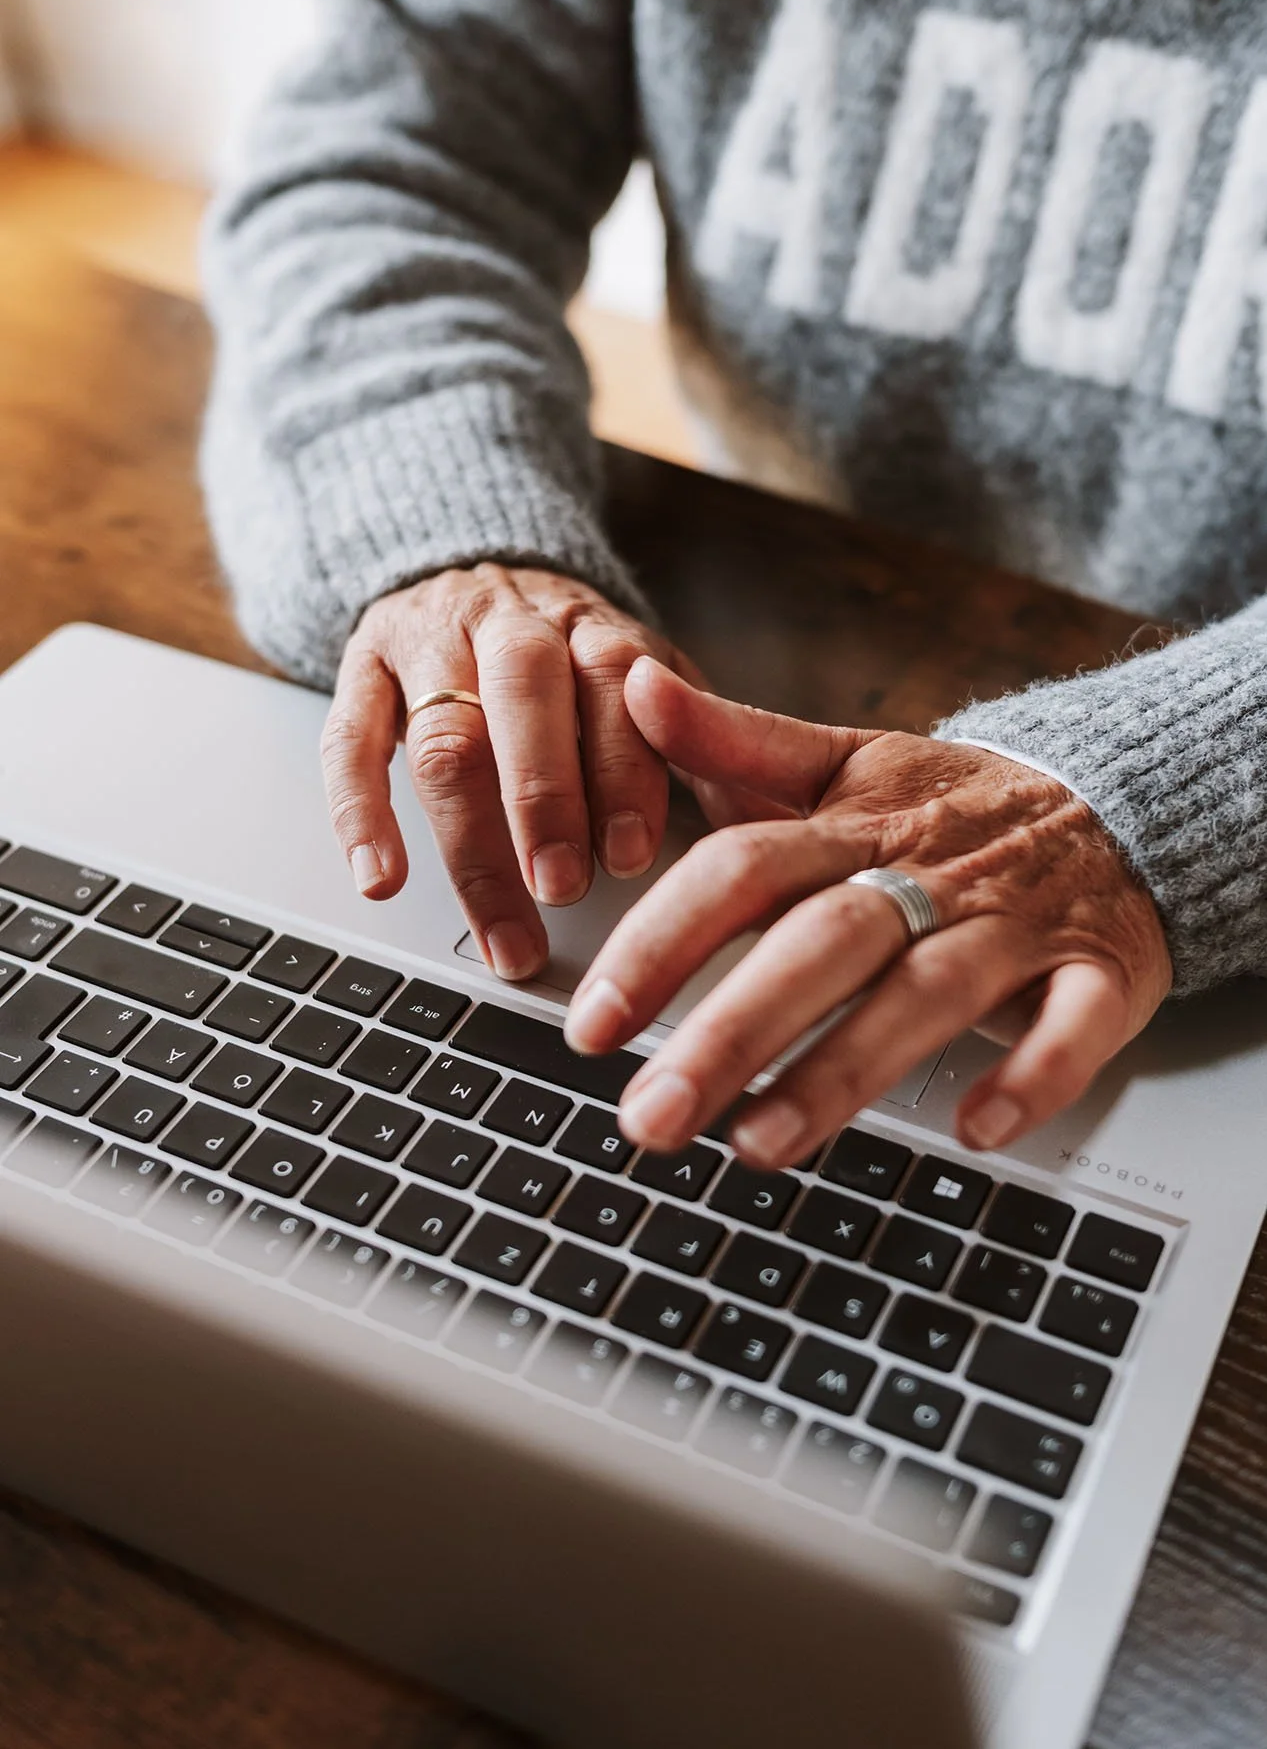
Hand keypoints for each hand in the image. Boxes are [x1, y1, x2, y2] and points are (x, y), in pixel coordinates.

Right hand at [321, 566, 703, 980]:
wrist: (470, 556)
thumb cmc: (572, 659)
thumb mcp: (650, 683)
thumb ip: (702, 749)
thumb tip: (773, 834)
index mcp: (594, 629)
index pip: (613, 685)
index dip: (622, 771)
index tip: (632, 856)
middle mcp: (511, 626)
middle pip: (523, 699)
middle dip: (544, 798)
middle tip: (561, 887)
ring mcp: (429, 644)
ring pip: (443, 734)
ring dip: (470, 838)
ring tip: (500, 923)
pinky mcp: (361, 668)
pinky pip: (346, 740)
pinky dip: (359, 814)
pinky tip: (381, 880)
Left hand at [564, 660, 1171, 1162]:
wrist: (1122, 799)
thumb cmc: (954, 804)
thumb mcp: (844, 760)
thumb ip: (735, 739)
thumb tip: (631, 687)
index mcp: (855, 822)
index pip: (743, 869)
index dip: (662, 941)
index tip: (593, 1023)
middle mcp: (928, 873)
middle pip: (822, 943)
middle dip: (731, 1030)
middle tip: (649, 1116)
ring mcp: (1016, 924)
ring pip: (928, 995)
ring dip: (843, 1070)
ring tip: (757, 1145)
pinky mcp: (1101, 971)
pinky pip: (1075, 1025)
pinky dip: (1031, 1076)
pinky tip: (974, 1130)